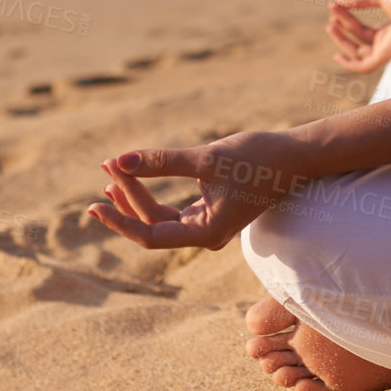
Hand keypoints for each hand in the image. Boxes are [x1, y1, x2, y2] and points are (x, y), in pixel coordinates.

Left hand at [87, 131, 309, 250]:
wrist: (296, 155)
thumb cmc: (257, 157)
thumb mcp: (205, 158)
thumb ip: (161, 162)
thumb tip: (119, 161)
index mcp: (206, 233)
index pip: (150, 236)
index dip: (120, 221)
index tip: (95, 205)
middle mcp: (205, 235)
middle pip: (153, 224)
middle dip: (127, 197)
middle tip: (106, 167)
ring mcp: (208, 223)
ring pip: (161, 216)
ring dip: (137, 194)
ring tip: (112, 171)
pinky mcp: (212, 208)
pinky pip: (174, 208)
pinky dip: (154, 191)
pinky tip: (137, 175)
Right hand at [326, 0, 390, 73]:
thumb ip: (360, 0)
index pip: (363, 30)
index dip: (347, 19)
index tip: (334, 5)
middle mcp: (389, 42)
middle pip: (359, 40)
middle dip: (343, 28)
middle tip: (330, 16)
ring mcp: (388, 49)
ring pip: (358, 52)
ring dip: (342, 40)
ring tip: (329, 25)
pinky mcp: (386, 54)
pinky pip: (365, 66)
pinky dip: (350, 65)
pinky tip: (336, 55)